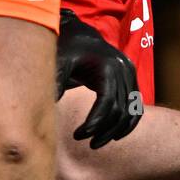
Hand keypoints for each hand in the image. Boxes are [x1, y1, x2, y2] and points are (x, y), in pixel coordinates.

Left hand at [56, 9, 141, 149]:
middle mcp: (125, 70)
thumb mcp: (58, 61)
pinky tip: (113, 136)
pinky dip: (127, 124)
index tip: (79, 135)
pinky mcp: (133, 81)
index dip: (95, 122)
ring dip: (115, 131)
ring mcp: (132, 76)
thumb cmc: (67, 48)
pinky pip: (136, 108)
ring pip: (131, 112)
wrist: (82, 36)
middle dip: (103, 130)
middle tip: (86, 143)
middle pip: (120, 110)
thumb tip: (43, 109)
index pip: (107, 101)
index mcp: (108, 66)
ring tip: (96, 143)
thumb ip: (54, 82)